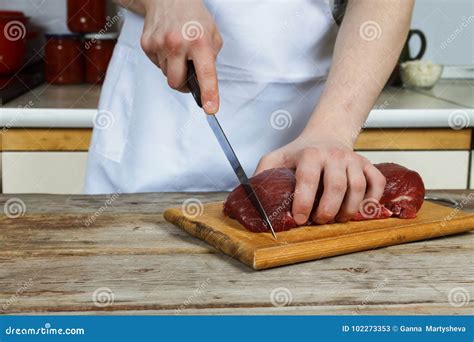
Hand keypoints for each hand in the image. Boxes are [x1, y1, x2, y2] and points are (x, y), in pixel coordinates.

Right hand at [140, 0, 222, 113]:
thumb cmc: (193, 17)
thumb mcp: (212, 34)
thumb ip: (211, 59)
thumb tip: (204, 82)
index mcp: (199, 41)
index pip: (205, 73)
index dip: (208, 93)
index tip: (210, 108)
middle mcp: (178, 43)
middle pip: (177, 83)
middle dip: (184, 85)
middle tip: (189, 74)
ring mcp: (159, 44)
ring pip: (167, 75)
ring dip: (174, 70)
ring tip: (178, 51)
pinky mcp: (146, 45)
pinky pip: (157, 66)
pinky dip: (164, 61)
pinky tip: (168, 47)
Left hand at [255, 133, 385, 223]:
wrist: (326, 135)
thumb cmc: (300, 152)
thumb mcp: (277, 158)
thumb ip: (264, 173)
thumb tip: (252, 196)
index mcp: (309, 154)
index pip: (308, 179)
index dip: (304, 202)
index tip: (300, 218)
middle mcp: (333, 155)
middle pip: (336, 187)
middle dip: (327, 210)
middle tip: (319, 221)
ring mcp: (353, 160)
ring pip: (357, 188)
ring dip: (348, 210)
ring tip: (337, 219)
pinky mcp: (367, 165)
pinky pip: (376, 183)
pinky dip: (372, 200)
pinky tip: (360, 210)